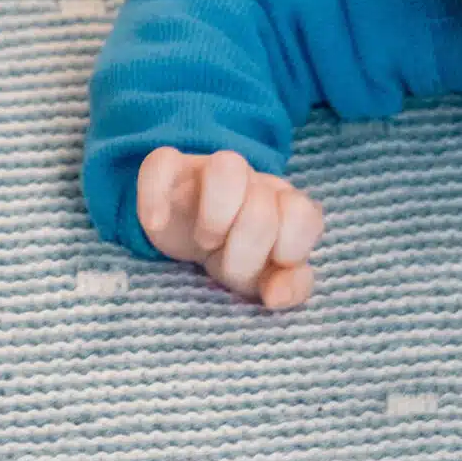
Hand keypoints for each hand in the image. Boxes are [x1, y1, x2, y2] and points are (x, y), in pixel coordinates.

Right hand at [137, 147, 325, 308]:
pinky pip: (160, 163)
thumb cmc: (239, 252)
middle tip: (227, 257)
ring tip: (205, 240)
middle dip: (243, 250)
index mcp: (286, 205)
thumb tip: (277, 297)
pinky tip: (157, 223)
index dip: (288, 249)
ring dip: (215, 216)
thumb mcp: (267, 275)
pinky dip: (156, 198)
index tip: (268, 265)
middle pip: (261, 209)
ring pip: (227, 166)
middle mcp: (254, 181)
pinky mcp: (170, 167)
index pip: (305, 216)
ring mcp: (211, 170)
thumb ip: (291, 286)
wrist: (192, 223)